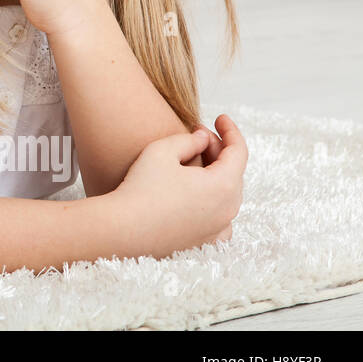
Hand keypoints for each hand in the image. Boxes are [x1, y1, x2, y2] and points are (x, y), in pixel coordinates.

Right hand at [108, 114, 247, 259]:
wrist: (123, 230)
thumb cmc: (141, 189)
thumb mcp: (162, 150)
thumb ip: (189, 140)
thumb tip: (203, 139)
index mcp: (223, 186)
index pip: (239, 152)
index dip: (231, 131)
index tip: (220, 118)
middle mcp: (227, 211)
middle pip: (233, 173)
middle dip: (219, 151)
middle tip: (198, 136)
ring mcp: (217, 230)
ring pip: (227, 196)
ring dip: (216, 176)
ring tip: (195, 163)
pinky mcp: (204, 243)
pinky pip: (220, 220)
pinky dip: (214, 203)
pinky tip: (197, 196)